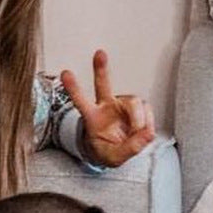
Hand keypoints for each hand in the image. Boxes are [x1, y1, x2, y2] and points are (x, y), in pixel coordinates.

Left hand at [61, 49, 155, 168]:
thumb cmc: (109, 152)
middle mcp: (106, 106)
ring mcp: (121, 104)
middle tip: (99, 54)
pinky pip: (146, 110)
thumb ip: (128, 149)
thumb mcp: (113, 158)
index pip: (81, 101)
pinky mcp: (135, 106)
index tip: (65, 74)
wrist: (118, 150)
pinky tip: (142, 130)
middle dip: (100, 69)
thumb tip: (145, 134)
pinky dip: (147, 122)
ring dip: (139, 119)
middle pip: (103, 85)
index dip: (74, 88)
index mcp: (92, 118)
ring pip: (134, 102)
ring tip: (138, 134)